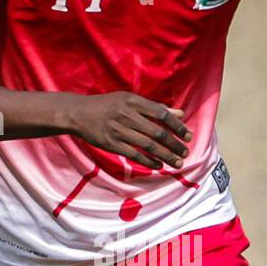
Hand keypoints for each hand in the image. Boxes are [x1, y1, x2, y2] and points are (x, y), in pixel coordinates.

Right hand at [69, 92, 192, 167]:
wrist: (79, 113)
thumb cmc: (107, 105)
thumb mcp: (129, 100)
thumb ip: (155, 107)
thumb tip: (180, 113)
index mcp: (134, 101)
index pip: (161, 114)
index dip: (177, 126)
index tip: (188, 136)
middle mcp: (127, 115)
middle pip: (157, 132)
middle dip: (175, 144)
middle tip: (185, 152)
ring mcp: (119, 130)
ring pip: (148, 146)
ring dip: (165, 155)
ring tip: (177, 162)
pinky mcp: (111, 144)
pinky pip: (134, 155)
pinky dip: (149, 161)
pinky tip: (159, 165)